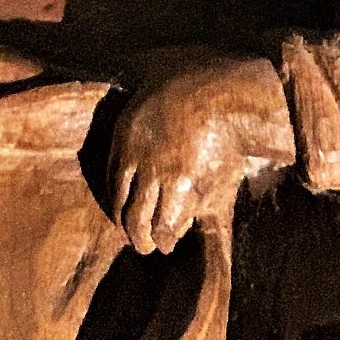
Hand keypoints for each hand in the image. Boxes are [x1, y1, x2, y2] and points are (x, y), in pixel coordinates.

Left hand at [108, 55, 294, 252]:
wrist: (227, 97)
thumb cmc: (198, 92)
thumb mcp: (155, 103)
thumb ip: (143, 132)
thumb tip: (136, 155)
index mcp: (126, 136)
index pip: (112, 182)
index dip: (118, 204)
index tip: (123, 215)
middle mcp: (139, 160)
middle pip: (127, 209)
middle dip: (131, 231)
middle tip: (138, 242)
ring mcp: (163, 177)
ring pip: (146, 222)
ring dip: (150, 239)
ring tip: (157, 247)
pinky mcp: (189, 189)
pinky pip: (174, 220)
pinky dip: (173, 232)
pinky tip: (175, 239)